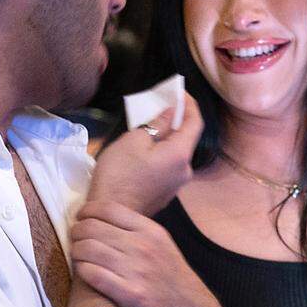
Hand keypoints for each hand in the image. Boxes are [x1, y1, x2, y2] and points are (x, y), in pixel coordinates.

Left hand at [70, 201, 224, 306]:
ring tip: (77, 257)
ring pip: (87, 249)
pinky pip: (92, 274)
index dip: (86, 212)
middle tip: (74, 240)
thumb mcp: (163, 247)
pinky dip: (81, 271)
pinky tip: (83, 273)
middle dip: (76, 233)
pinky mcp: (131, 294)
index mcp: (151, 231)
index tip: (80, 219)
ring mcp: (137, 270)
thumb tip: (104, 221)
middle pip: (92, 228)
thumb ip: (138, 233)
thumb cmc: (173, 283)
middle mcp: (144, 246)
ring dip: (76, 252)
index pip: (107, 209)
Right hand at [87, 96, 202, 216]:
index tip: (177, 91)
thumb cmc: (120, 174)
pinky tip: (145, 149)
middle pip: (186, 138)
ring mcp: (176, 185)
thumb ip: (157, 123)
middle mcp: (185, 170)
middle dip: (175, 118)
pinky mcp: (165, 193)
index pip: (195, 122)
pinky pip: (168, 165)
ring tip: (148, 124)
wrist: (111, 214)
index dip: (189, 104)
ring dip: (166, 136)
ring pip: (176, 152)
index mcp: (180, 154)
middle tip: (159, 104)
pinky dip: (161, 152)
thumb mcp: (134, 140)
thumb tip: (170, 111)